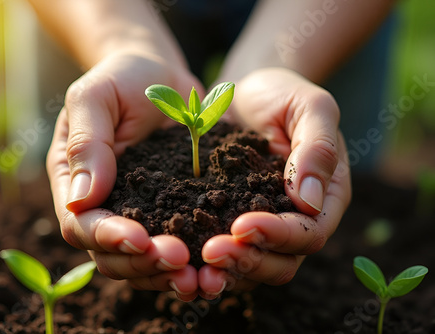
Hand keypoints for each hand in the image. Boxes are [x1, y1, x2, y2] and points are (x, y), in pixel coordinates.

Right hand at [46, 51, 203, 300]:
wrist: (159, 74)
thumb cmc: (123, 78)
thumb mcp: (95, 97)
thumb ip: (87, 143)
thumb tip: (82, 201)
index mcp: (75, 182)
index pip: (80, 225)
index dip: (107, 237)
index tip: (140, 237)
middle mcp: (104, 207)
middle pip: (112, 255)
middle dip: (144, 262)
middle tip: (180, 259)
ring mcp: (139, 213)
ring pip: (143, 263)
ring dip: (168, 275)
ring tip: (201, 276)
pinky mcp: (172, 213)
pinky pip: (177, 246)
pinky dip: (194, 263)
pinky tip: (217, 266)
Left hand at [199, 68, 351, 294]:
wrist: (241, 94)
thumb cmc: (281, 94)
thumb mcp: (309, 106)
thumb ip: (316, 147)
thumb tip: (309, 201)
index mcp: (324, 197)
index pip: (309, 233)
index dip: (278, 236)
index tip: (243, 224)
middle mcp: (296, 221)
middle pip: (282, 263)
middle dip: (248, 260)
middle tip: (211, 251)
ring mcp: (264, 226)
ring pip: (253, 268)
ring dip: (226, 271)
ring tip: (196, 266)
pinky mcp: (231, 224)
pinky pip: (225, 255)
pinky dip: (206, 263)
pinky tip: (182, 259)